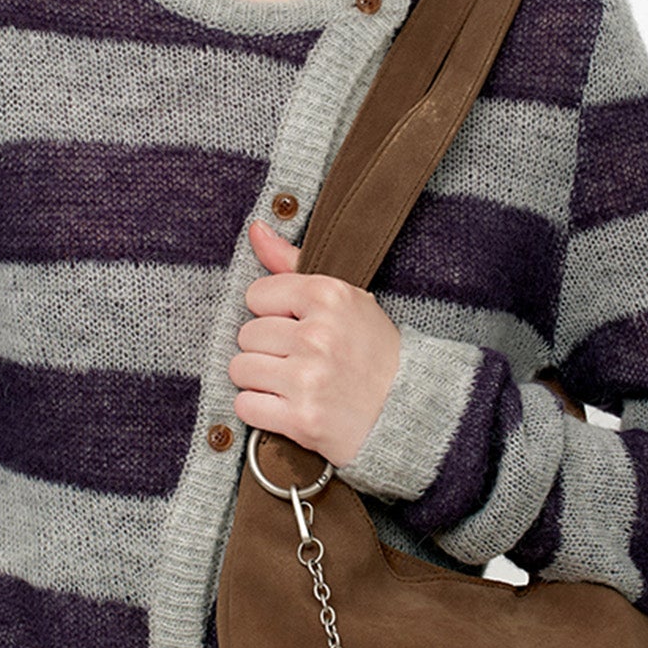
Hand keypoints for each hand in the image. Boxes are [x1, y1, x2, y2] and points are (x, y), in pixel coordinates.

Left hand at [230, 218, 400, 466]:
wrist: (406, 411)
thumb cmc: (370, 352)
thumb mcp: (344, 299)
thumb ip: (292, 263)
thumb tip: (256, 229)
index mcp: (329, 295)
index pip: (256, 295)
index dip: (273, 314)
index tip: (298, 327)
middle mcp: (318, 335)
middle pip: (246, 334)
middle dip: (266, 349)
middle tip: (298, 360)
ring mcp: (309, 379)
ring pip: (240, 369)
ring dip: (259, 380)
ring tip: (291, 383)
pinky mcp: (302, 419)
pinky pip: (245, 406)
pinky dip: (259, 410)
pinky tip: (286, 406)